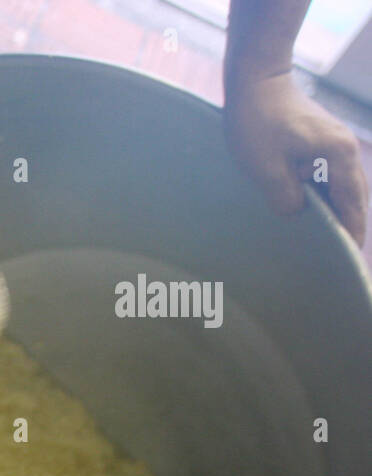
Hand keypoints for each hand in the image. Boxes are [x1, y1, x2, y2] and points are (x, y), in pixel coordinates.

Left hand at [224, 72, 367, 244]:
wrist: (257, 80)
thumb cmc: (257, 120)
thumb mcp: (264, 166)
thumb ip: (284, 196)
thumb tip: (298, 213)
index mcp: (338, 155)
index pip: (352, 204)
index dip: (350, 232)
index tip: (348, 259)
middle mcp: (345, 149)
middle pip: (354, 197)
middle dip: (348, 226)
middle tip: (337, 259)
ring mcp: (336, 144)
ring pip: (343, 188)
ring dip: (336, 212)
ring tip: (324, 242)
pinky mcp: (323, 142)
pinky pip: (331, 176)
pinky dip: (326, 196)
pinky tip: (312, 212)